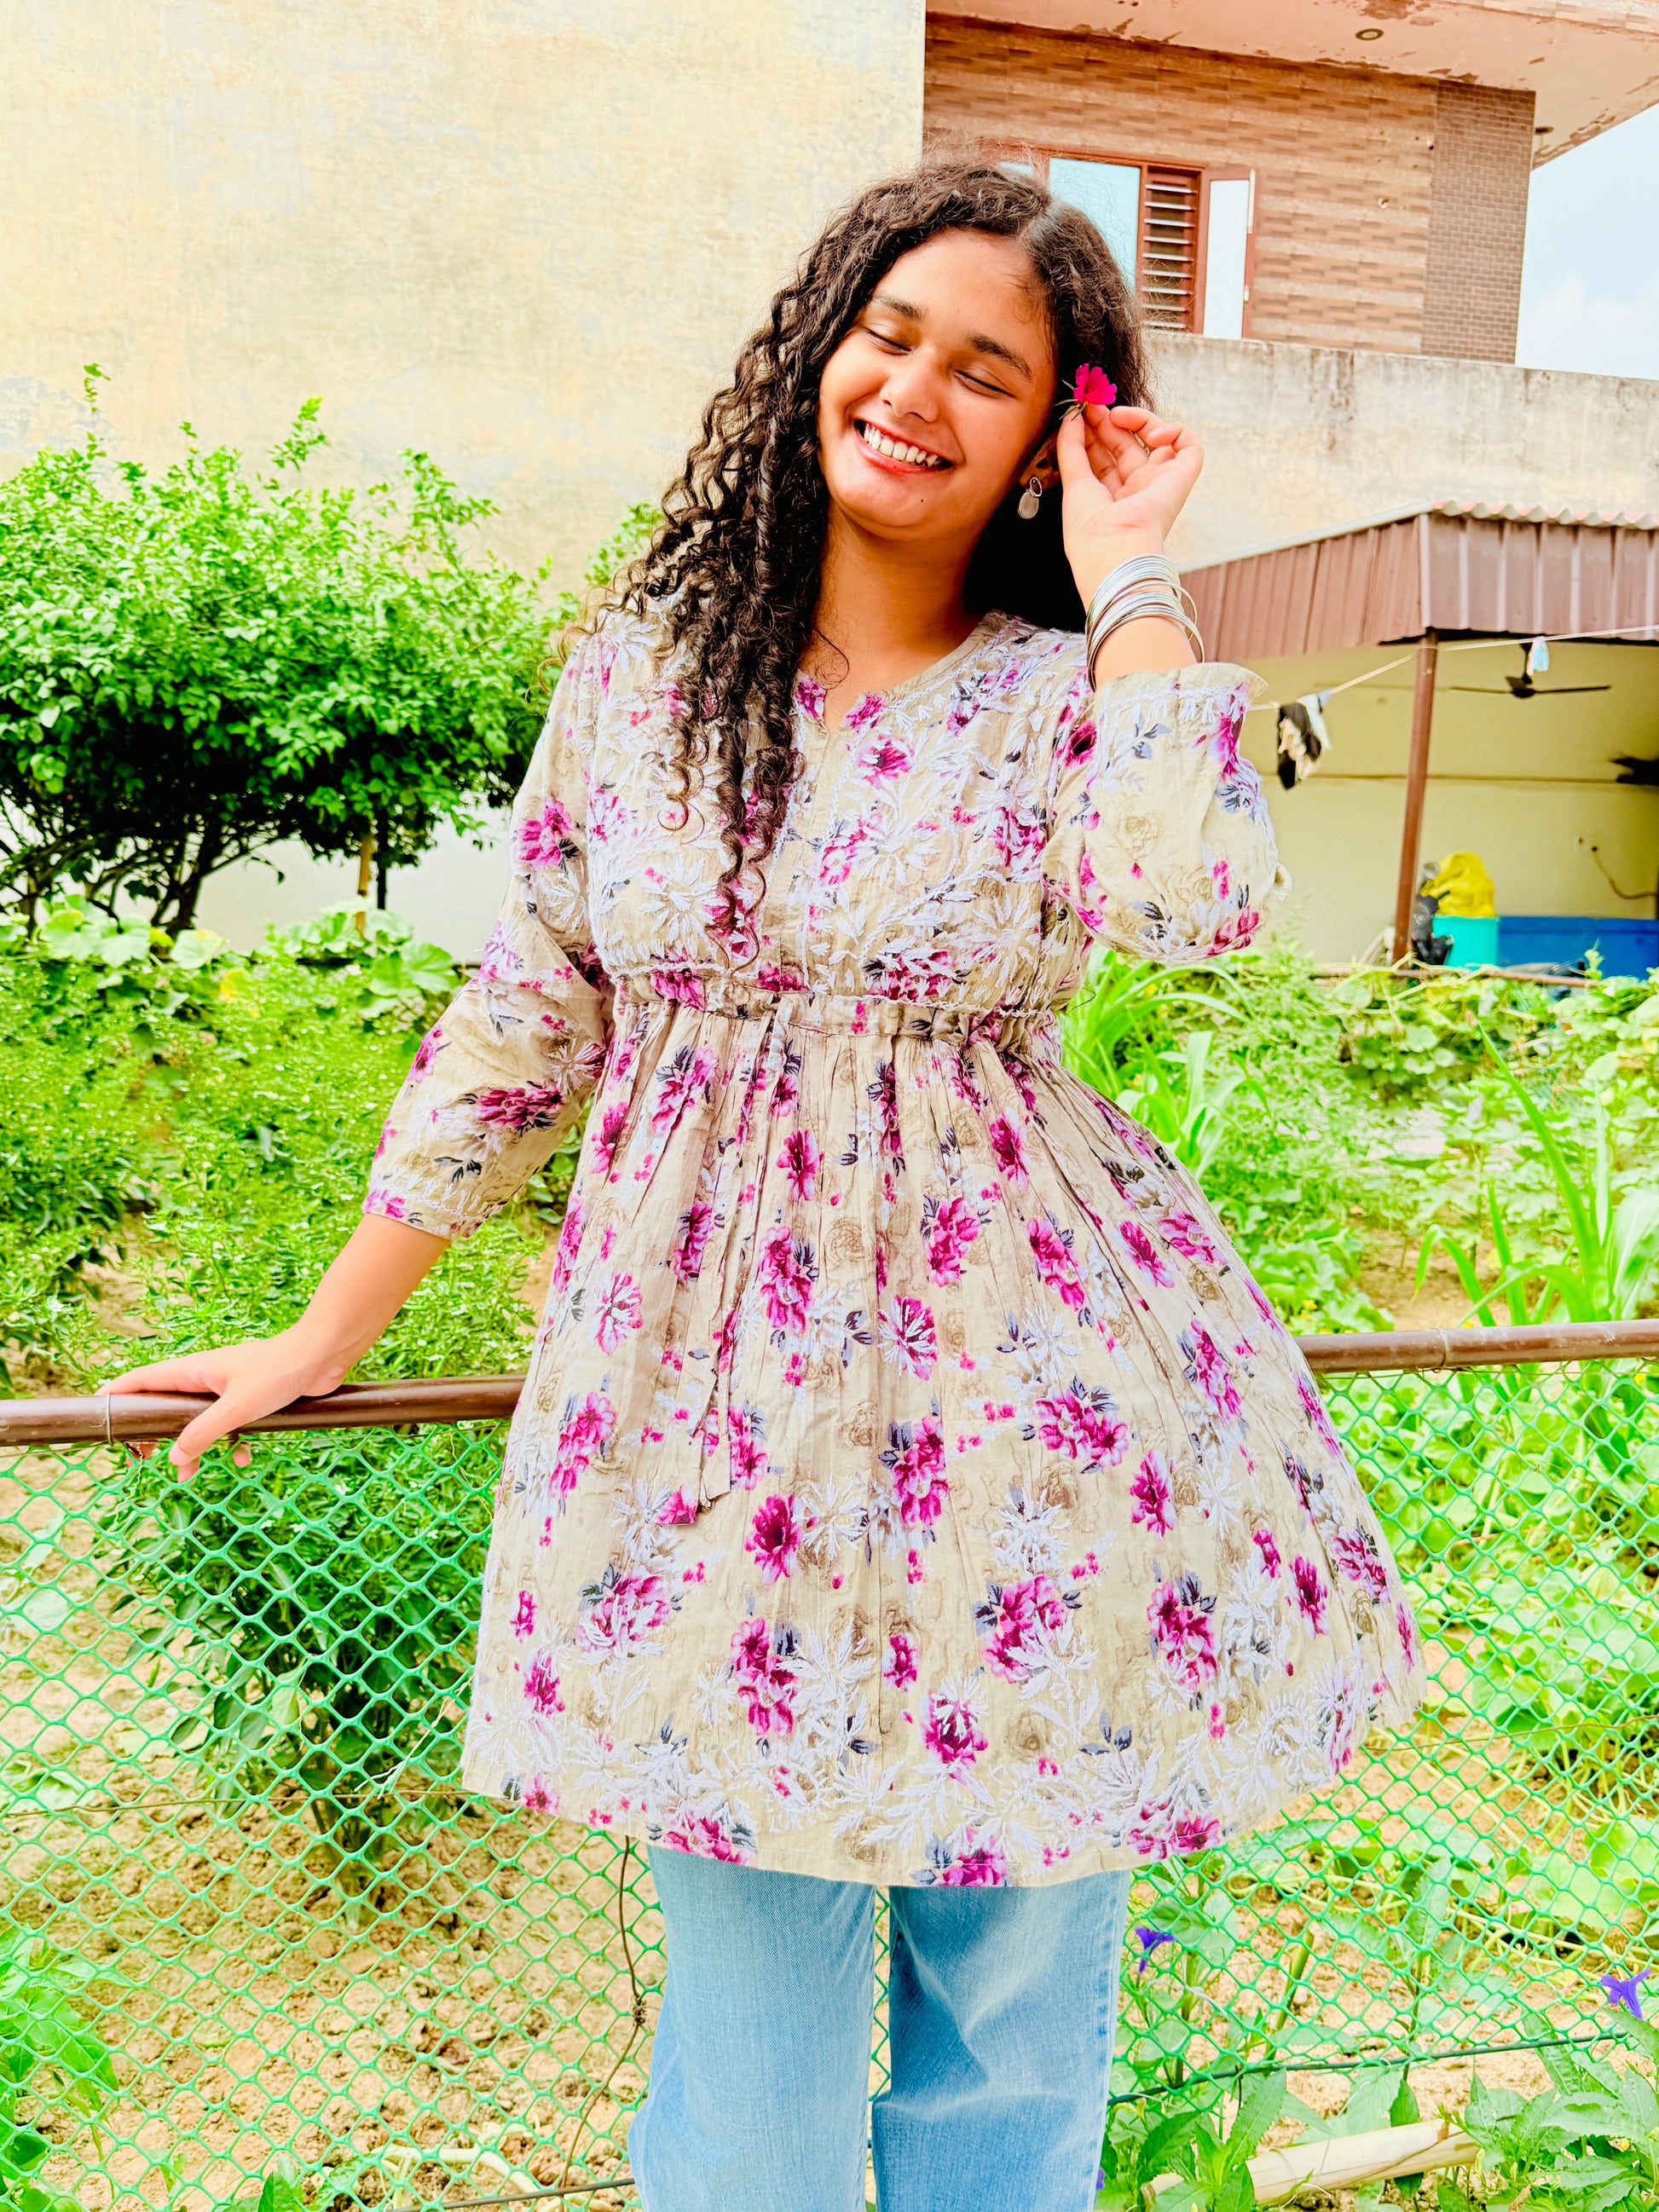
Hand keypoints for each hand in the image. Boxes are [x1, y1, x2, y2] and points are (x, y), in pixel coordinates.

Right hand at [98, 1326, 348, 1479]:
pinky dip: (232, 1443)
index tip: (99, 1416)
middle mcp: (206, 1377)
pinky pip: (231, 1425)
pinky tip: (245, 1460)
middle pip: (164, 1405)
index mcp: (193, 1371)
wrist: (325, 1354)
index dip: (117, 1396)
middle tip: (139, 1459)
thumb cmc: (281, 1371)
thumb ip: (203, 1433)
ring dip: (191, 1446)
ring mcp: (229, 1388)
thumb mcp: (237, 1407)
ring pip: (197, 1421)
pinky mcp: (252, 1399)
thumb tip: (173, 1458)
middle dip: (152, 1433)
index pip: (141, 1380)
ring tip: (185, 1476)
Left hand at [1056, 402, 1204, 604]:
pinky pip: (1188, 445)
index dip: (1093, 433)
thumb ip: (1070, 447)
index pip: (1103, 457)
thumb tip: (1072, 417)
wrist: (1115, 549)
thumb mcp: (1073, 483)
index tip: (1079, 413)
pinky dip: (1173, 431)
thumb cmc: (1090, 529)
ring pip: (1155, 440)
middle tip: (1092, 406)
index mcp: (1110, 500)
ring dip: (1136, 419)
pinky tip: (1151, 435)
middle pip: (1125, 446)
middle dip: (1107, 422)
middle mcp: (1136, 492)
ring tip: (1115, 415)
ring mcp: (1159, 484)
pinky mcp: (1181, 478)